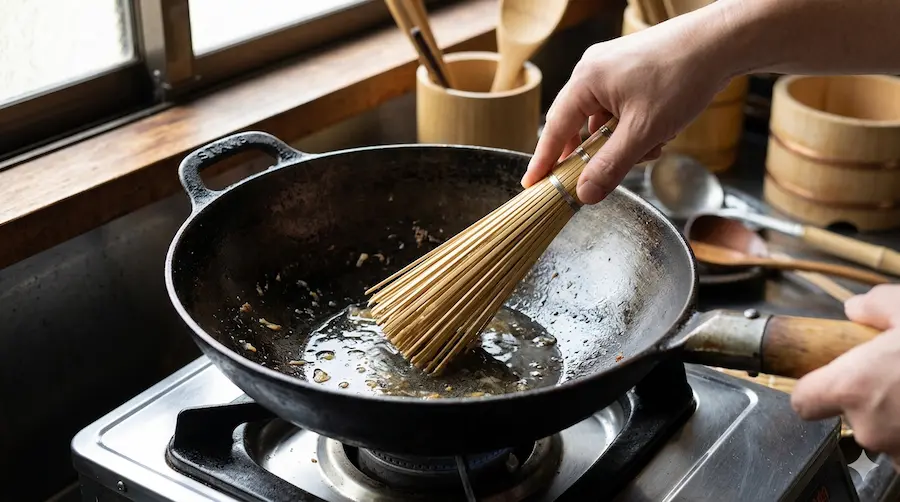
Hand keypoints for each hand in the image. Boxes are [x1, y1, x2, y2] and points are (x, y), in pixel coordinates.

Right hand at [522, 10, 735, 203]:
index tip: (532, 184)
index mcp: (586, 80)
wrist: (721, 42)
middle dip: (596, 153)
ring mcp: (613, 68)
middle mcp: (593, 70)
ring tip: (654, 145)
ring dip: (624, 141)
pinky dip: (636, 126)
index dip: (544, 160)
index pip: (554, 128)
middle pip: (579, 124)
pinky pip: (621, 108)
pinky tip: (661, 131)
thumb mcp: (643, 131)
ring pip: (605, 120)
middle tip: (599, 177)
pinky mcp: (632, 70)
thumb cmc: (681, 77)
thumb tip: (584, 193)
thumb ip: (610, 165)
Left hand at [792, 285, 899, 466]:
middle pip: (852, 416)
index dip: (815, 389)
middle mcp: (871, 426)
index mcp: (853, 386)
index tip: (827, 379)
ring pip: (887, 435)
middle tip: (899, 376)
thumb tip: (857, 308)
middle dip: (871, 398)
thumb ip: (877, 306)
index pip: (804, 401)